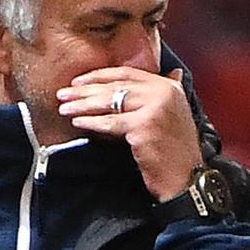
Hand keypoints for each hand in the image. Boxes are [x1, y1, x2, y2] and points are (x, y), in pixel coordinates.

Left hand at [58, 67, 201, 200]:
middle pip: (116, 86)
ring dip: (82, 104)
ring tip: (64, 107)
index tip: (79, 81)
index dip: (100, 76)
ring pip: (110, 101)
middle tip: (63, 94)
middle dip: (85, 90)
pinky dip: (91, 122)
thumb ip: (165, 94)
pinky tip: (77, 122)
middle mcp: (163, 92)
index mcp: (169, 87)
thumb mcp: (174, 115)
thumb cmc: (176, 151)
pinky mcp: (144, 127)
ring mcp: (154, 108)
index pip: (127, 73)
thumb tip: (172, 72)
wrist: (186, 178)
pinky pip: (110, 122)